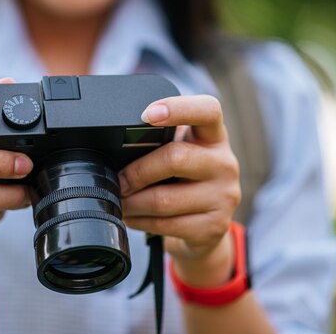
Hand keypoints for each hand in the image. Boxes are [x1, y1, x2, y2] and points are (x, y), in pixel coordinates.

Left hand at [119, 95, 240, 285]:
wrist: (207, 224)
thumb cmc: (184, 178)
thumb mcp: (179, 151)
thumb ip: (158, 140)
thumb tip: (110, 145)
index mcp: (213, 136)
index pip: (208, 110)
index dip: (178, 108)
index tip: (146, 115)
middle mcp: (224, 163)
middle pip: (175, 158)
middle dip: (137, 171)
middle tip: (118, 179)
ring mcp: (223, 197)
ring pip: (164, 199)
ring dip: (132, 202)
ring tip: (119, 199)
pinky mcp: (213, 227)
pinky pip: (166, 225)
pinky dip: (140, 221)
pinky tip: (133, 216)